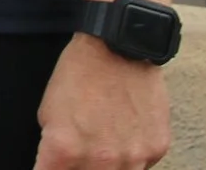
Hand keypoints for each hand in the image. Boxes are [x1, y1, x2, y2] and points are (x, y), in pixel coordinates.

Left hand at [34, 34, 170, 168]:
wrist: (118, 48)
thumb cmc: (78, 75)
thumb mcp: (49, 113)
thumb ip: (55, 150)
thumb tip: (57, 165)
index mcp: (65, 150)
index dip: (50, 169)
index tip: (53, 164)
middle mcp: (100, 160)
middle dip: (78, 168)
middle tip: (79, 151)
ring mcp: (132, 158)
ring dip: (107, 167)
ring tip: (104, 144)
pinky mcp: (156, 149)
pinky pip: (143, 166)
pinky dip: (133, 158)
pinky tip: (125, 137)